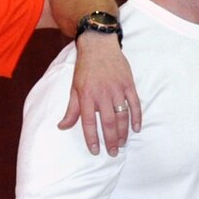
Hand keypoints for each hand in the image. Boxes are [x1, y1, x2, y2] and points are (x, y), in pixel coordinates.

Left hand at [57, 35, 142, 154]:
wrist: (99, 45)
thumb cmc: (85, 68)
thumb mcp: (74, 88)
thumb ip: (71, 109)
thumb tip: (62, 126)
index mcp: (86, 95)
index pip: (88, 122)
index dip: (92, 138)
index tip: (95, 151)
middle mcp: (101, 93)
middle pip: (107, 122)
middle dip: (110, 140)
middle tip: (113, 153)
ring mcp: (117, 89)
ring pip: (122, 116)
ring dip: (123, 132)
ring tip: (122, 143)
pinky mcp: (128, 84)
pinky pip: (135, 104)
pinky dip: (136, 117)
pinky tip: (136, 129)